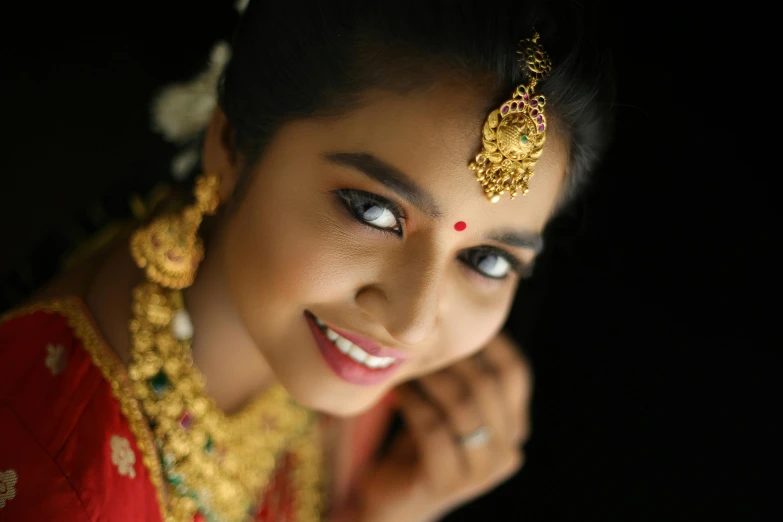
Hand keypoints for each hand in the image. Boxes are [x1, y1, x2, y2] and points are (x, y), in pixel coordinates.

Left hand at [352, 332, 532, 521]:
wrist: (394, 501)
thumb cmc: (419, 444)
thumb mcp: (447, 405)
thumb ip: (460, 374)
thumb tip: (452, 316)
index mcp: (513, 427)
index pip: (515, 372)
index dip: (488, 341)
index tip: (452, 319)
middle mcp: (507, 451)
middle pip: (488, 385)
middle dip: (451, 356)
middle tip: (421, 338)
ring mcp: (482, 472)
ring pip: (462, 407)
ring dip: (429, 377)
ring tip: (405, 362)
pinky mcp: (449, 484)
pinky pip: (434, 430)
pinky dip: (413, 403)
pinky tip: (396, 391)